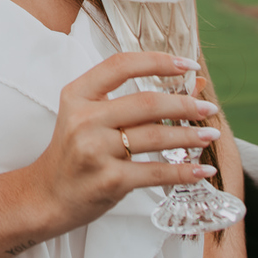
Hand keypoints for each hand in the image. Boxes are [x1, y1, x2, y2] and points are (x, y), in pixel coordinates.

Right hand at [28, 53, 222, 235]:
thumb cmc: (75, 151)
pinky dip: (184, 172)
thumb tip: (193, 82)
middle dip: (184, 105)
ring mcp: (95, 150)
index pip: (121, 65)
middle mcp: (84, 119)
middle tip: (208, 108)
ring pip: (155, 137)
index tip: (188, 65)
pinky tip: (202, 170)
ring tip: (210, 134)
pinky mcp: (109, 180)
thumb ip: (132, 98)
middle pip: (146, 103)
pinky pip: (156, 172)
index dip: (158, 61)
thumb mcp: (90, 116)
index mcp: (77, 94)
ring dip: (189, 136)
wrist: (47, 195)